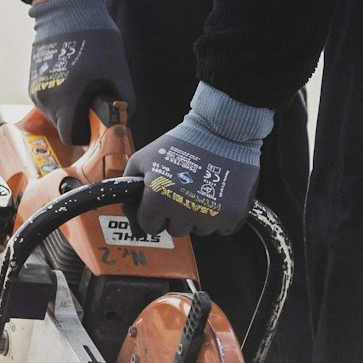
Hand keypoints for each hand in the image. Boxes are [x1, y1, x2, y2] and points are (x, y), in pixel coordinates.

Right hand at [27, 0, 132, 144]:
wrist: (67, 14)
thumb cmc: (97, 42)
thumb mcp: (119, 73)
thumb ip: (122, 104)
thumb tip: (121, 123)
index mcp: (68, 98)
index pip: (71, 136)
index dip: (86, 134)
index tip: (95, 124)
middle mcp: (47, 99)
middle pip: (62, 126)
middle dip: (78, 120)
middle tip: (92, 103)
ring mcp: (36, 91)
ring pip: (54, 114)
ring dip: (68, 108)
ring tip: (81, 86)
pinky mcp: (32, 83)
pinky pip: (47, 101)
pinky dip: (59, 97)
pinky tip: (70, 78)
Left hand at [123, 85, 271, 235]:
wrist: (221, 131)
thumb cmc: (180, 143)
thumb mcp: (142, 159)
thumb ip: (129, 186)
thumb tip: (129, 213)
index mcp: (158, 199)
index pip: (151, 227)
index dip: (154, 214)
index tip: (162, 200)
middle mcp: (184, 210)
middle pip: (176, 231)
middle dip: (176, 215)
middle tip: (184, 190)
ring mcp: (211, 214)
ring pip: (200, 230)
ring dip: (199, 216)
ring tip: (201, 189)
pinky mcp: (234, 214)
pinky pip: (223, 229)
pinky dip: (221, 217)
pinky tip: (218, 196)